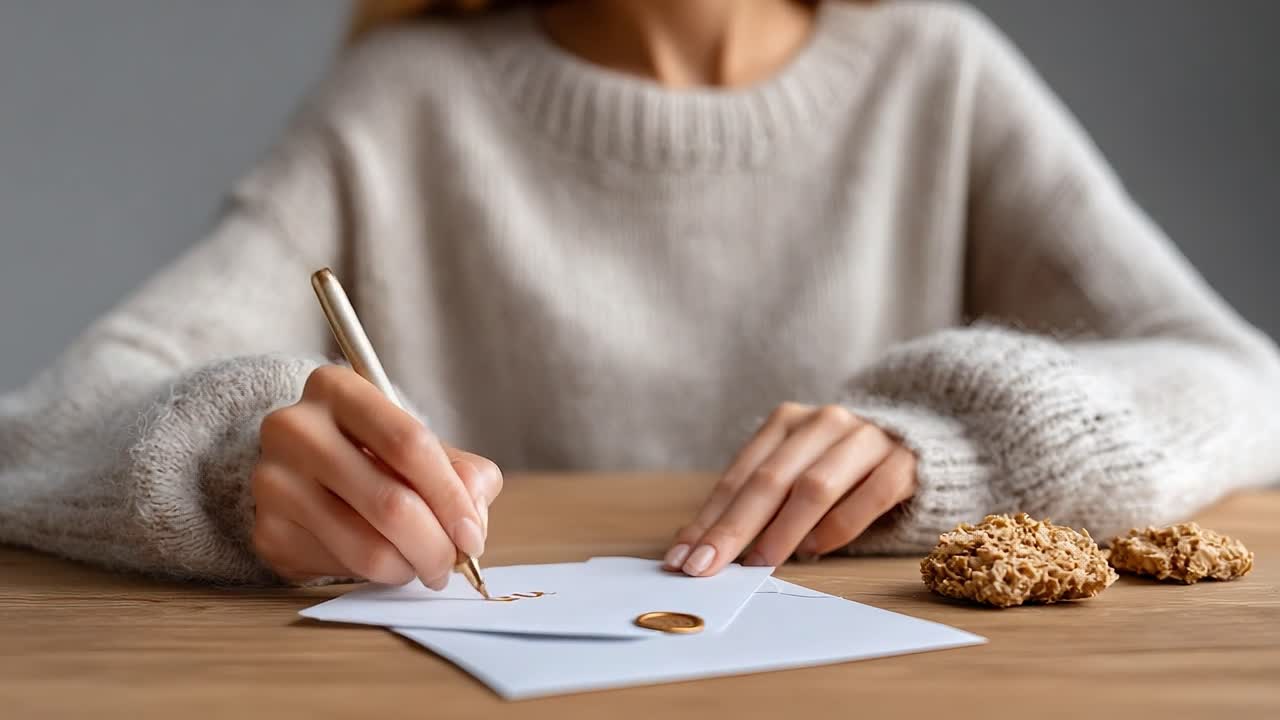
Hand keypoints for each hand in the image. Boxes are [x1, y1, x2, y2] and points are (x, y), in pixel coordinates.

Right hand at [250, 365, 502, 586]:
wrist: (306, 468)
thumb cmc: (375, 452)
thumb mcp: (422, 444)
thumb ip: (463, 473)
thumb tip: (471, 520)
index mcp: (336, 388)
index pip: (410, 444)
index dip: (451, 497)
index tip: (472, 535)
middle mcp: (294, 429)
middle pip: (391, 503)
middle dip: (436, 546)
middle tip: (453, 564)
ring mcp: (272, 481)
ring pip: (367, 547)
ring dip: (410, 567)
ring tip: (422, 564)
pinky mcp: (267, 531)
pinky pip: (340, 568)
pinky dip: (376, 575)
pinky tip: (384, 560)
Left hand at [665, 402, 915, 575]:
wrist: (922, 438)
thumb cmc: (841, 467)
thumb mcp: (794, 473)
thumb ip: (754, 503)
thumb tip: (697, 544)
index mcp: (787, 421)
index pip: (740, 476)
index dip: (709, 519)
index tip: (681, 557)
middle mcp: (824, 422)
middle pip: (769, 480)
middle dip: (733, 528)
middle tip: (706, 567)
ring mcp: (866, 438)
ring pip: (815, 486)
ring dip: (781, 531)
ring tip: (757, 564)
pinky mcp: (904, 462)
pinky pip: (867, 498)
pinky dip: (836, 529)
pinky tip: (814, 551)